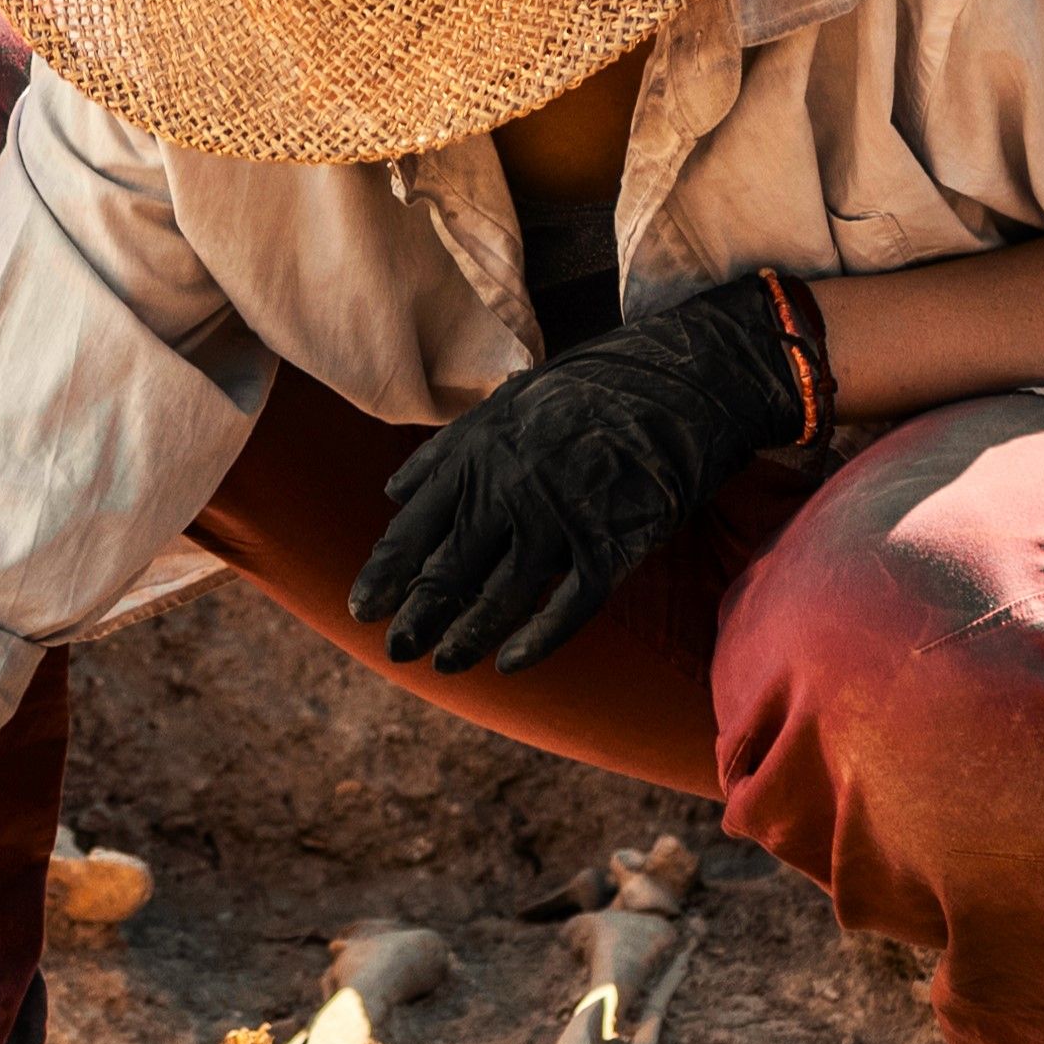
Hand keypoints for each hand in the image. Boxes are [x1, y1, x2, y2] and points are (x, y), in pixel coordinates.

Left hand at [355, 279, 815, 673]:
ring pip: (500, 597)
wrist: (682, 380)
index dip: (385, 574)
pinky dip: (536, 640)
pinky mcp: (611, 547)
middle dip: (416, 616)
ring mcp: (560, 521)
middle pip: (448, 571)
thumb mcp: (507, 401)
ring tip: (445, 663)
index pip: (414, 528)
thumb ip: (447, 450)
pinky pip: (566, 608)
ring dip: (466, 636)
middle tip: (395, 649)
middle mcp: (509, 492)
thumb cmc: (591, 389)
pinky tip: (510, 663)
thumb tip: (393, 491)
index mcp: (477, 454)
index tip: (361, 608)